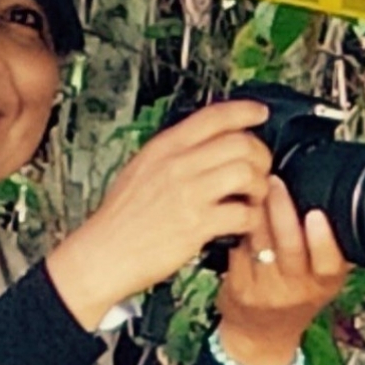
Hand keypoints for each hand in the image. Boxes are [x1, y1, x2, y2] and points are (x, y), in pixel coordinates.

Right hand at [47, 100, 272, 328]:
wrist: (104, 254)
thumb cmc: (121, 217)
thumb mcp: (140, 168)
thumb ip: (172, 153)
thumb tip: (204, 143)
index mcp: (164, 147)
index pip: (213, 116)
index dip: (244, 110)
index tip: (260, 113)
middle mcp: (177, 164)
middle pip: (240, 142)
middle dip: (260, 156)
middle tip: (259, 170)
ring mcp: (188, 194)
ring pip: (247, 173)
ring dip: (259, 186)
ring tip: (252, 198)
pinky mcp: (197, 225)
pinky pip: (243, 213)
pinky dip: (252, 218)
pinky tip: (244, 222)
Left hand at [214, 176, 350, 364]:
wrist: (260, 336)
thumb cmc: (294, 299)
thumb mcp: (320, 280)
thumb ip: (329, 250)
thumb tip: (336, 203)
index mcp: (325, 284)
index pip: (330, 264)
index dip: (324, 239)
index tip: (317, 213)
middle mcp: (297, 290)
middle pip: (290, 248)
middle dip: (282, 210)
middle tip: (275, 181)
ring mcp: (266, 291)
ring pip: (260, 244)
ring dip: (257, 212)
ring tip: (255, 186)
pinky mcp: (239, 288)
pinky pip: (239, 250)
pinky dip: (239, 228)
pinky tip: (238, 210)